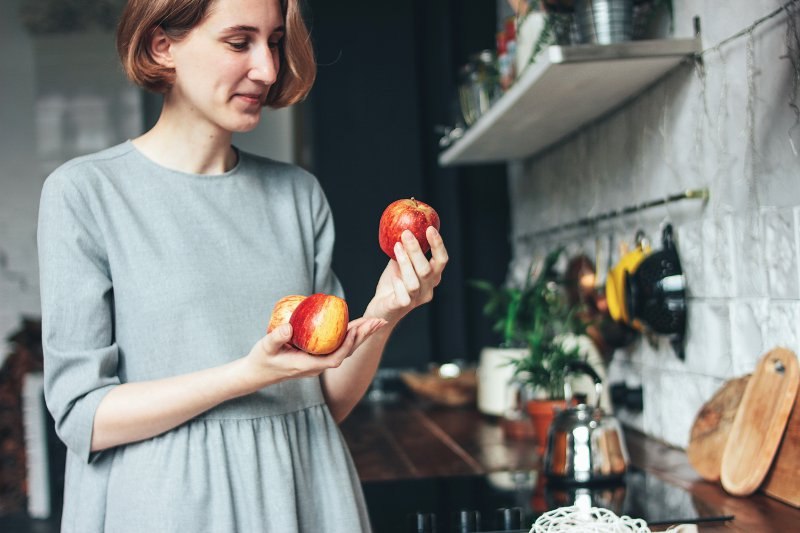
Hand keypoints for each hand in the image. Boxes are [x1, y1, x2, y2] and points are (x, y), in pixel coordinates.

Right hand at [241, 317, 386, 388]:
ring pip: (346, 349)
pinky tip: (356, 325)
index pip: (334, 359)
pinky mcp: (317, 356)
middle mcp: (318, 365)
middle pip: (347, 352)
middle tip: (378, 321)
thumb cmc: (261, 360)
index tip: (354, 330)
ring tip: (375, 322)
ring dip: (361, 335)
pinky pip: (338, 345)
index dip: (346, 346)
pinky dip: (350, 335)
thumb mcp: (265, 347)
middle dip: (363, 336)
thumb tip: (289, 326)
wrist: (257, 373)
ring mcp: (319, 362)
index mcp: (308, 366)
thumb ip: (276, 338)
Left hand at [368, 226, 447, 322]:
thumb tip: (405, 228)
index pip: (441, 261)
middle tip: (406, 234)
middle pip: (427, 270)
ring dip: (405, 263)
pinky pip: (403, 296)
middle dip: (417, 250)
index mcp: (432, 277)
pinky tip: (393, 276)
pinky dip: (398, 284)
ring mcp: (416, 299)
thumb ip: (405, 251)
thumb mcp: (400, 264)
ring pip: (414, 282)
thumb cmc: (393, 284)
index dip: (438, 245)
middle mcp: (427, 289)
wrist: (381, 308)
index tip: (429, 229)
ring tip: (396, 247)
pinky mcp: (402, 307)